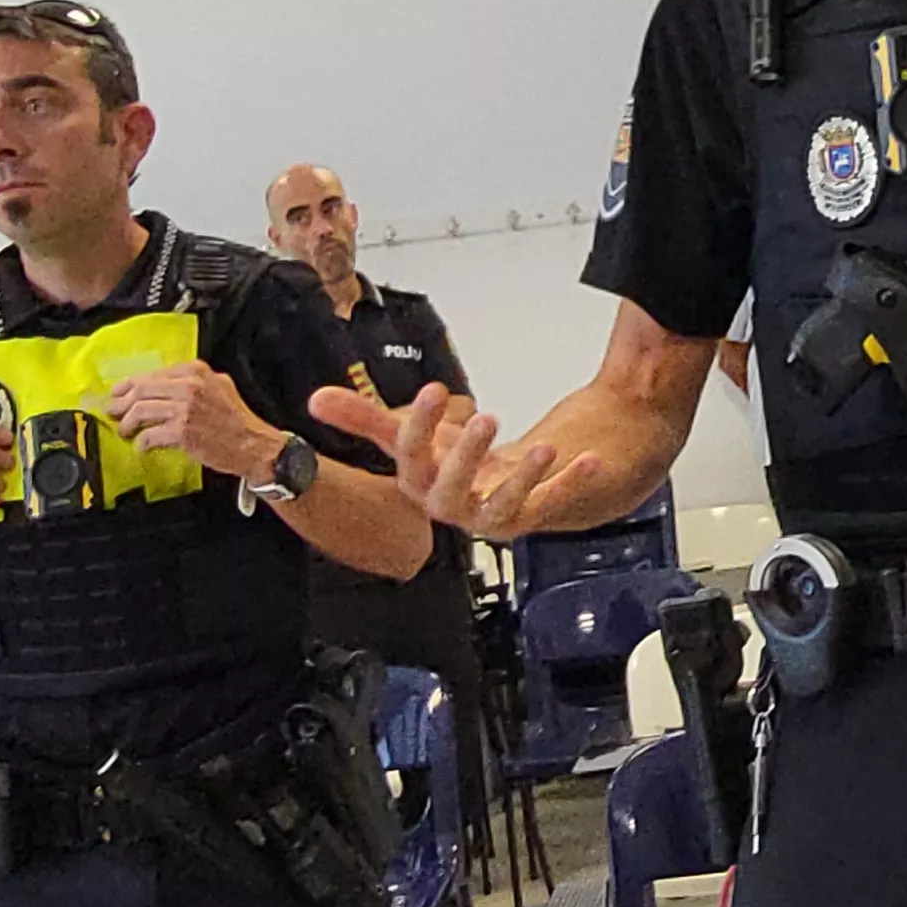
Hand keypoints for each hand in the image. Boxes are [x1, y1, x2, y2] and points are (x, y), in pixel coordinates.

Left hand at [103, 363, 285, 483]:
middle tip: (112, 413)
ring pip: (140, 410)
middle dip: (121, 403)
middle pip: (141, 389)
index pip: (152, 374)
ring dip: (127, 423)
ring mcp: (185, 408)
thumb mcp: (219, 386)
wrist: (253, 445)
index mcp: (196, 371)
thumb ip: (193, 381)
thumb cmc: (236, 420)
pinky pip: (149, 435)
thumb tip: (161, 386)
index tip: (118, 393)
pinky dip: (141, 442)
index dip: (129, 384)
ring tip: (125, 431)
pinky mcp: (182, 432)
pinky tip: (142, 446)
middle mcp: (189, 385)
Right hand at [308, 383, 601, 542]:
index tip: (435, 389)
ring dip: (524, 478)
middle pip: (452, 489)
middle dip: (466, 456)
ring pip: (503, 507)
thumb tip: (316, 399)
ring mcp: (491, 517)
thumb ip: (365, 417)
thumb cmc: (448, 461)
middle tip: (485, 418)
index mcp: (419, 484)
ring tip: (545, 445)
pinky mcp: (529, 517)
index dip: (421, 425)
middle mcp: (452, 507)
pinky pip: (550, 505)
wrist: (489, 490)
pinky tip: (590, 460)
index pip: (412, 457)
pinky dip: (570, 484)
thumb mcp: (408, 435)